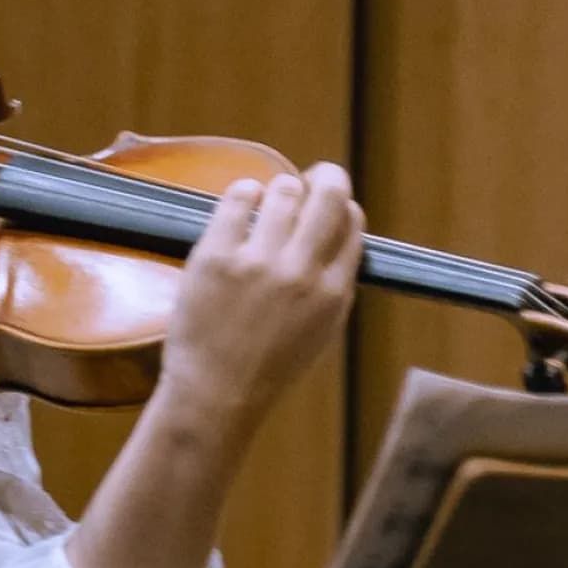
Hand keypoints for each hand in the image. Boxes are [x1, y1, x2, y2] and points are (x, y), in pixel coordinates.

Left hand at [157, 163, 363, 428]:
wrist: (215, 392)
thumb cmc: (266, 365)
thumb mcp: (319, 331)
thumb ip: (331, 284)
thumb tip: (339, 233)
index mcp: (333, 294)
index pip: (352, 225)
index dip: (344, 206)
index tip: (333, 200)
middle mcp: (300, 273)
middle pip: (329, 197)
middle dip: (327, 177)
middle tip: (315, 175)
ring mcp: (257, 263)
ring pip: (283, 191)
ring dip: (281, 186)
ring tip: (272, 194)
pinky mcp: (215, 257)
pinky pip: (237, 199)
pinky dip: (244, 190)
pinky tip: (244, 196)